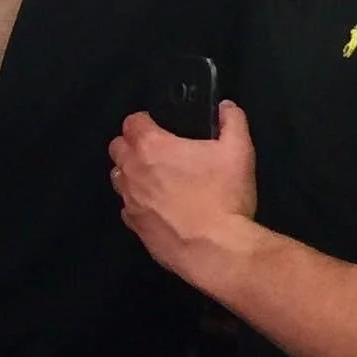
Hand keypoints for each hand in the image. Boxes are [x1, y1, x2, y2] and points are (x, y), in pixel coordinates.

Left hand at [109, 102, 259, 286]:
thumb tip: (226, 107)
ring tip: (155, 179)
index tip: (157, 126)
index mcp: (151, 146)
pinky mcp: (134, 227)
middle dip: (131, 145)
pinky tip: (158, 207)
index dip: (144, 121)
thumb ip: (232, 122)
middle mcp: (132, 171)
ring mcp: (129, 201)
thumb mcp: (239, 152)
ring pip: (118, 178)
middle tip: (156, 151)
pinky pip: (127, 208)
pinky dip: (137, 203)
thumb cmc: (224, 196)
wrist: (215, 249)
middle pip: (117, 148)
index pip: (131, 122)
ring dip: (131, 173)